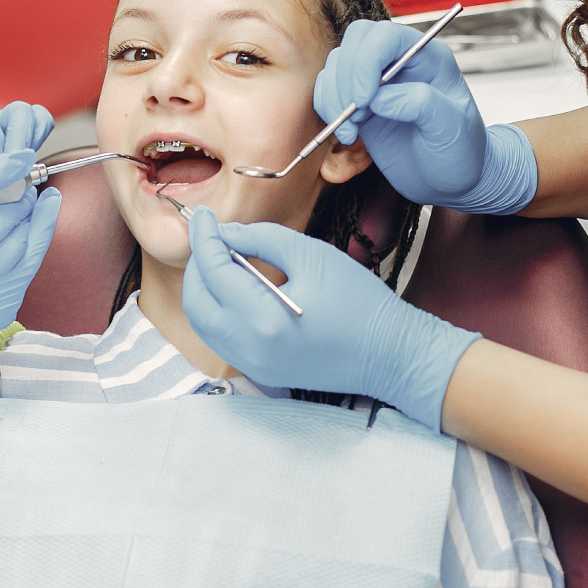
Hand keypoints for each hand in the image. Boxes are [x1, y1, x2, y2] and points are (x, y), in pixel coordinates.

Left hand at [181, 207, 478, 431]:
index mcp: (264, 320)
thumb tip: (225, 233)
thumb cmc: (361, 303)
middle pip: (196, 303)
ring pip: (204, 325)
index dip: (203, 238)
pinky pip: (221, 338)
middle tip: (210, 236)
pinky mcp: (260, 372)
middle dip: (197, 264)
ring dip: (203, 289)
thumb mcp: (312, 255)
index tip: (203, 215)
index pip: (214, 272)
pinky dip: (217, 310)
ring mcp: (253, 366)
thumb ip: (260, 238)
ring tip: (220, 258)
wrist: (391, 355)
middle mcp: (250, 350)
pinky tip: (234, 287)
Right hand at [314, 19, 535, 214]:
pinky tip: (348, 134)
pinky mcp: (358, 103)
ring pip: (337, 65)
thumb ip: (421, 104)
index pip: (386, 36)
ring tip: (353, 129)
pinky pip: (328, 91)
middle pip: (356, 41)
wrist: (450, 181)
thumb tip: (380, 98)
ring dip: (334, 97)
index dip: (367, 60)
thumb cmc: (461, 151)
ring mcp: (375, 81)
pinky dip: (327, 110)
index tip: (365, 99)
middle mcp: (398, 62)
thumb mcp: (452, 129)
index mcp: (426, 57)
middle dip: (346, 77)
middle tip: (356, 114)